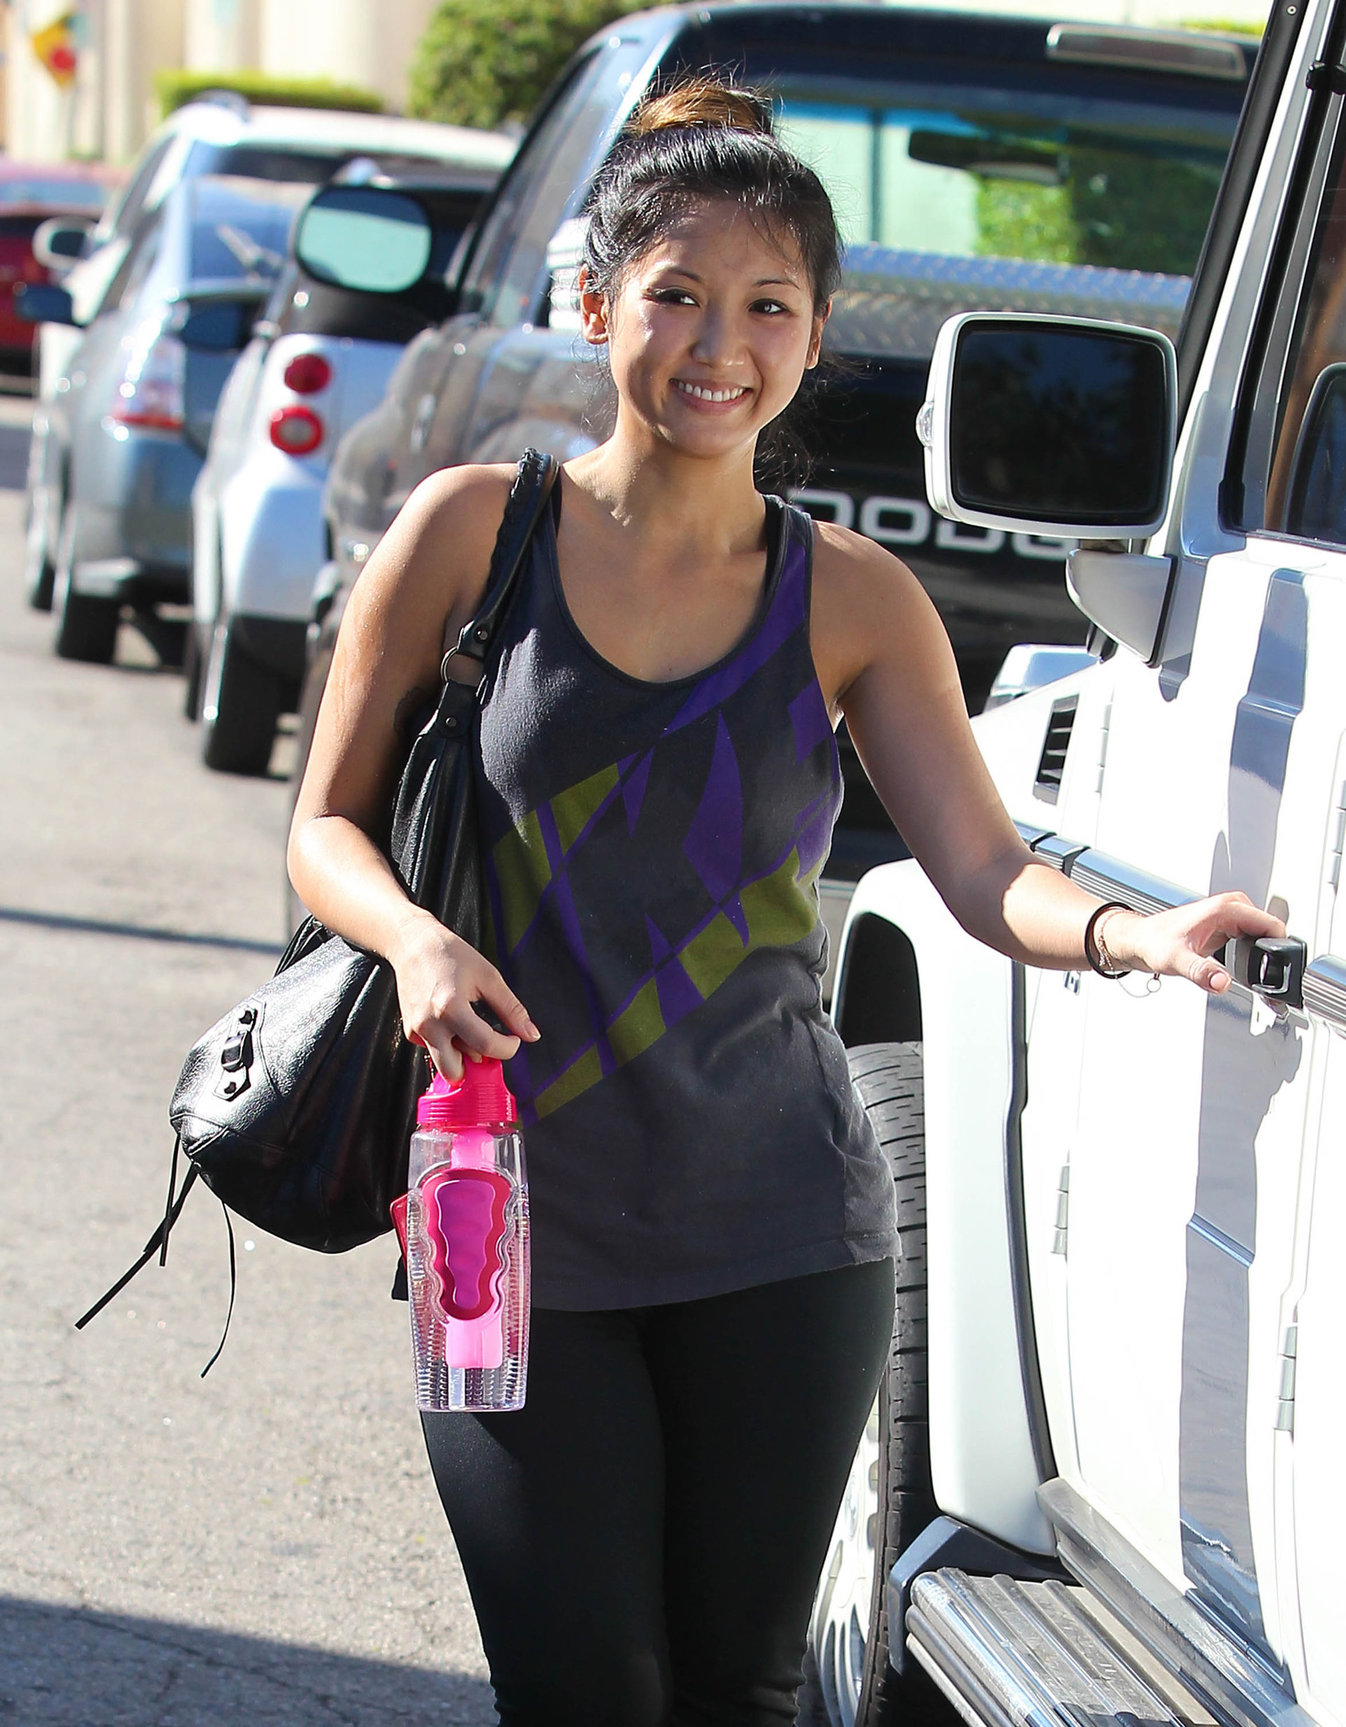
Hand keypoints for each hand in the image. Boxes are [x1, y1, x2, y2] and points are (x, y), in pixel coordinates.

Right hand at [389, 910, 538, 1078]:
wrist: (413, 945)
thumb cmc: (450, 955)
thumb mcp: (488, 977)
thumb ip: (511, 1009)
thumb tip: (530, 1034)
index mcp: (451, 1008)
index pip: (486, 1046)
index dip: (507, 1048)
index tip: (513, 1040)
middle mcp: (429, 1025)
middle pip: (456, 1072)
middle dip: (476, 1064)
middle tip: (489, 1043)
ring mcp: (416, 1030)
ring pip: (444, 1064)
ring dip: (462, 1054)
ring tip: (469, 1027)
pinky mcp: (410, 1031)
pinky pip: (434, 1050)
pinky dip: (447, 1044)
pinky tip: (451, 1021)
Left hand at [1097, 893, 1286, 994]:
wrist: (1138, 941)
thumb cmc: (1152, 943)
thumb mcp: (1177, 960)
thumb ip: (1201, 972)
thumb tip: (1222, 982)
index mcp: (1226, 908)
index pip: (1272, 925)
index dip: (1279, 950)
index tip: (1278, 973)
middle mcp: (1231, 908)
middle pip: (1270, 932)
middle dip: (1273, 957)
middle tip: (1268, 984)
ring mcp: (1231, 917)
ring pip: (1262, 937)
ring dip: (1264, 958)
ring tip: (1258, 980)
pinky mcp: (1227, 928)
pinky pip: (1251, 940)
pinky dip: (1254, 956)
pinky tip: (1248, 972)